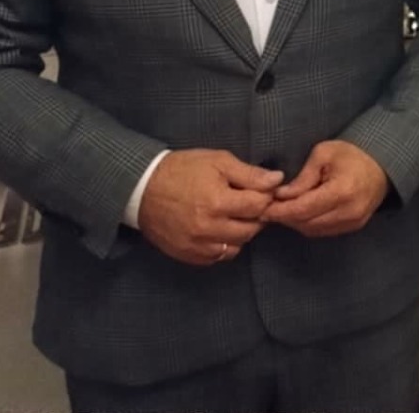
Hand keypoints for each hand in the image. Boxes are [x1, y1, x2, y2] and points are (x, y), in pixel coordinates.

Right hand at [138, 149, 283, 266]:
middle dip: (256, 215)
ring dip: (242, 232)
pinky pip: (218, 256)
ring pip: (237, 246)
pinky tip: (219, 229)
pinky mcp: (188, 255)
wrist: (141, 189)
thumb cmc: (182, 170)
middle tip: (249, 203)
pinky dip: (224, 245)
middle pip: (251, 229)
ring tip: (234, 216)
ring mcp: (197, 245)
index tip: (262, 190)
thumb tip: (277, 180)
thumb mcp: (218, 162)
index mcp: (218, 202)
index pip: (259, 206)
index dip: (266, 196)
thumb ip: (249, 173)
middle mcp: (209, 229)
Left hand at [262, 141, 389, 238]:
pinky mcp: (353, 227)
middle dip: (285, 217)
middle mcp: (348, 212)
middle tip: (269, 208)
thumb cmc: (351, 154)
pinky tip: (300, 213)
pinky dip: (308, 224)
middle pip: (306, 223)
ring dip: (295, 222)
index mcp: (342, 191)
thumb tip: (281, 196)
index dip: (280, 211)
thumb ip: (303, 177)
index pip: (303, 209)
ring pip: (312, 230)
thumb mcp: (324, 155)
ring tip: (283, 210)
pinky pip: (323, 231)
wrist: (382, 165)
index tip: (263, 208)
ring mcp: (353, 222)